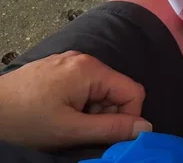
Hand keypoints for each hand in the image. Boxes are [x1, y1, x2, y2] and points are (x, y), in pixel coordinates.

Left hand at [0, 52, 150, 149]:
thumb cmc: (24, 120)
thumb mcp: (70, 130)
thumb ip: (110, 129)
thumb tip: (146, 128)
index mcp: (91, 69)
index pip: (133, 91)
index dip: (128, 117)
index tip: (110, 136)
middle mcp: (84, 59)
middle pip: (115, 89)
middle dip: (106, 114)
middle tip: (81, 131)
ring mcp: (69, 61)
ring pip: (98, 89)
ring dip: (91, 111)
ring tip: (65, 124)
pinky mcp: (57, 67)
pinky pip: (82, 85)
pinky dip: (78, 103)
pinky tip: (57, 114)